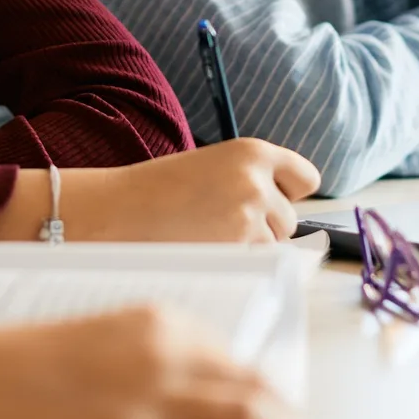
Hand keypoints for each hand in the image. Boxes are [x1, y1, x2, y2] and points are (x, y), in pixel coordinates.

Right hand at [0, 140, 321, 243]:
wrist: (113, 212)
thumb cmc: (154, 194)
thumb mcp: (210, 170)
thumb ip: (249, 184)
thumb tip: (287, 220)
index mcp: (252, 151)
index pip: (305, 178)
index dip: (288, 194)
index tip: (270, 202)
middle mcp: (257, 180)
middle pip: (290, 219)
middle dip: (263, 228)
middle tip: (216, 225)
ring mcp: (249, 216)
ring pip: (274, 247)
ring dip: (249, 249)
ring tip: (204, 237)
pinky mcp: (237, 249)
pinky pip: (255, 267)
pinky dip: (235, 266)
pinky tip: (202, 253)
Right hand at [0, 307, 297, 418]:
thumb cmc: (27, 359)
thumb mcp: (104, 336)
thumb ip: (153, 354)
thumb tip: (195, 382)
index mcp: (157, 319)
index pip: (229, 350)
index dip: (255, 378)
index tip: (269, 394)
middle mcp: (165, 352)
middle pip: (247, 382)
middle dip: (279, 408)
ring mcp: (152, 397)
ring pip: (241, 414)